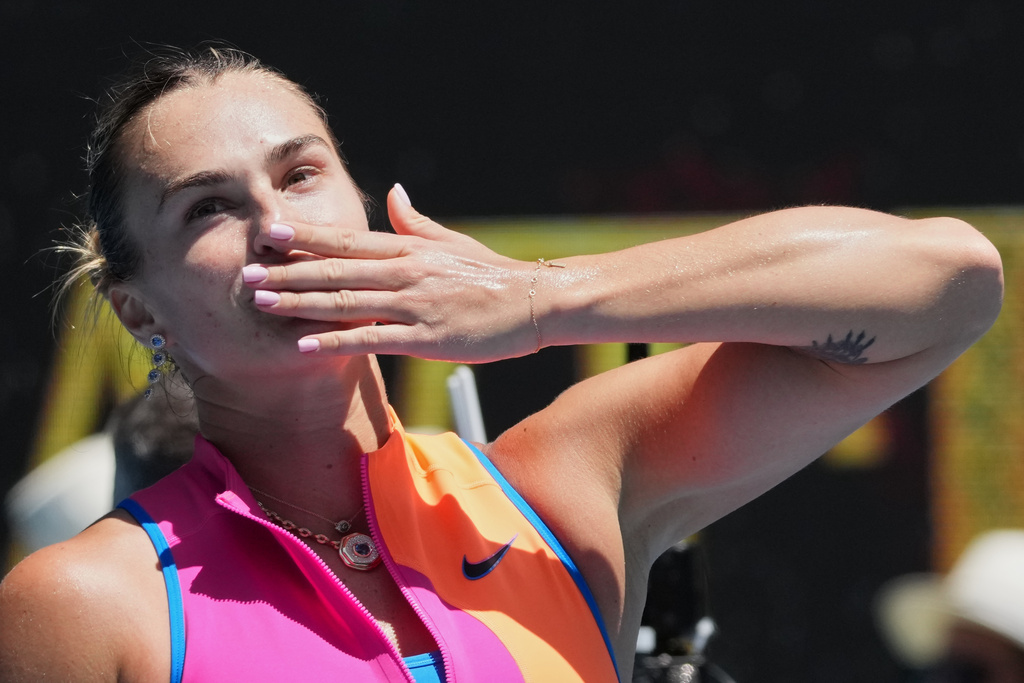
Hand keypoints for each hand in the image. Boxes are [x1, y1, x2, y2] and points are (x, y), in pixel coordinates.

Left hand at [243, 185, 539, 361]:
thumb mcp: (452, 241)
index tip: (268, 234)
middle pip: (335, 270)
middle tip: (246, 274)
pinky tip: (304, 344)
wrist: (536, 301)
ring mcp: (414, 304)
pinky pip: (372, 338)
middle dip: (288, 272)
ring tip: (262, 303)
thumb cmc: (492, 275)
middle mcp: (405, 271)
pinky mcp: (426, 337)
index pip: (346, 240)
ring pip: (346, 301)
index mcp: (408, 248)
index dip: (304, 237)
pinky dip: (337, 340)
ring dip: (301, 302)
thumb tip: (393, 191)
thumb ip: (415, 221)